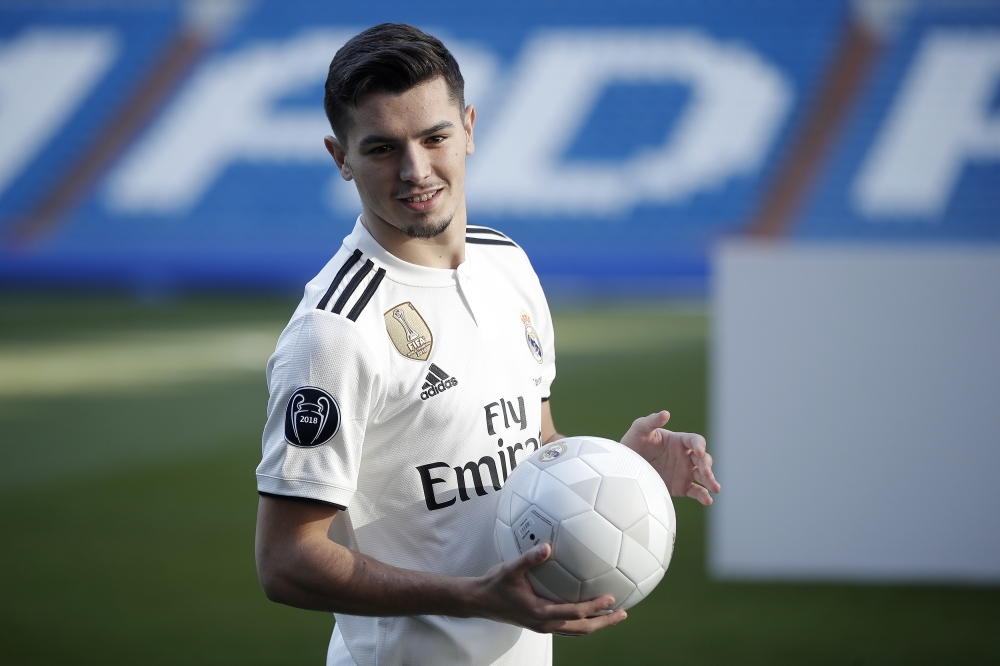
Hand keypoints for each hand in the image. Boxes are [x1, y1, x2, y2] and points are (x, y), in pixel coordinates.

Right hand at [473, 544, 626, 634]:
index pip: (575, 612)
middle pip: (582, 628)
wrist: (480, 601)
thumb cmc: (495, 584)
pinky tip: (590, 614)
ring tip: (614, 617)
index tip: (612, 599)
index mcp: (540, 612)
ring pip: (576, 631)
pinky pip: (568, 628)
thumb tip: (547, 546)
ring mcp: (543, 627)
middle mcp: (544, 624)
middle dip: (604, 622)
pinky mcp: (541, 624)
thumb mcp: (510, 569)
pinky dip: (583, 623)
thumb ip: (529, 558)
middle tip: (623, 614)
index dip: (595, 607)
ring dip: (596, 625)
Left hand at [621, 411, 720, 505]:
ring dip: (711, 481)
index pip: (695, 441)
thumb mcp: (640, 429)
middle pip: (703, 459)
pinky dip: (703, 496)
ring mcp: (684, 472)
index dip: (699, 445)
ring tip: (715, 489)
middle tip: (706, 473)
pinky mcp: (681, 487)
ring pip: (703, 476)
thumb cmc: (633, 443)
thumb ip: (652, 421)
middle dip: (707, 465)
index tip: (699, 451)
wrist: (625, 466)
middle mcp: (685, 456)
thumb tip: (665, 413)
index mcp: (679, 441)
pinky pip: (696, 491)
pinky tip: (708, 501)